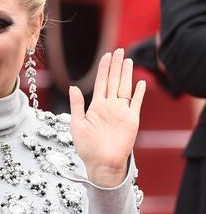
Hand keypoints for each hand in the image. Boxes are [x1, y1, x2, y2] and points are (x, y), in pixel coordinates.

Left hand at [69, 49, 145, 187]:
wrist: (101, 163)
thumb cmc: (87, 147)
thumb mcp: (77, 124)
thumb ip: (76, 105)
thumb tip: (73, 87)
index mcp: (97, 106)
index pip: (101, 82)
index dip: (104, 69)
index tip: (107, 56)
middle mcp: (110, 106)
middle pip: (114, 81)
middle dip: (117, 66)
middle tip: (120, 50)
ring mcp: (121, 112)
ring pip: (124, 88)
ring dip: (126, 74)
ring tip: (128, 60)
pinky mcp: (131, 120)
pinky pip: (136, 103)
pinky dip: (139, 93)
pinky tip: (140, 82)